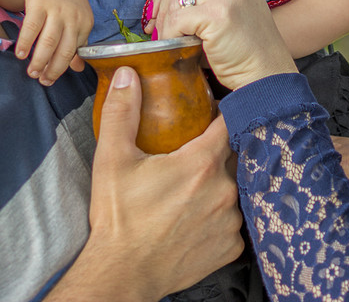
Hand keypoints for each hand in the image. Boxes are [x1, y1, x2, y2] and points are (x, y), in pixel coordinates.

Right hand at [0, 0, 93, 84]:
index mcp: (85, 23)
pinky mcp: (40, 2)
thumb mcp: (76, 19)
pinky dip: (26, 43)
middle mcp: (74, 17)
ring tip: (30, 72)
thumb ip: (77, 42)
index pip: (74, 52)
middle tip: (40, 80)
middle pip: (64, 50)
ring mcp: (57, 9)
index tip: (49, 79)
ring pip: (49, 42)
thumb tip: (78, 68)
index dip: (62, 69)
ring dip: (39, 60)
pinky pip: (32, 27)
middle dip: (52, 69)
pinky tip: (20, 53)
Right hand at [52, 67, 242, 299]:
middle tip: (194, 152)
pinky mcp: (231, 247)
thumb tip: (126, 75)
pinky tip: (198, 215)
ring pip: (235, 189)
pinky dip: (220, 215)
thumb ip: (122, 112)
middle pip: (233, 155)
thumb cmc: (119, 218)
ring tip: (194, 188)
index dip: (222, 113)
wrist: (123, 273)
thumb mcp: (113, 159)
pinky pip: (234, 221)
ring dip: (219, 185)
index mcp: (201, 163)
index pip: (228, 122)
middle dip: (218, 151)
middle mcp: (224, 190)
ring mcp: (231, 221)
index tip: (213, 110)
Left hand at [151, 0, 296, 90]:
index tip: (158, 12)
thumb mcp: (227, 9)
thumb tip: (163, 1)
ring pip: (174, 0)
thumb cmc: (246, 48)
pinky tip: (176, 45)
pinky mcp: (218, 13)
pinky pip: (177, 20)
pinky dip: (169, 35)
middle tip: (156, 28)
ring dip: (165, 24)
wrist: (266, 73)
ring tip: (169, 39)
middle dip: (161, 7)